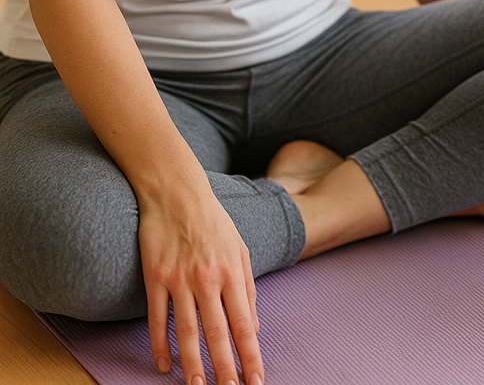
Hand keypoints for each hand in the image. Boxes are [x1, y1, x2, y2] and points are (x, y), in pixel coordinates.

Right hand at [138, 185, 263, 384]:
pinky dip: (159, 344)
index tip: (256, 380)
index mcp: (232, 272)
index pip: (244, 324)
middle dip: (224, 369)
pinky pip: (157, 318)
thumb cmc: (213, 221)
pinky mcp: (155, 277)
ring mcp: (179, 279)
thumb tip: (254, 326)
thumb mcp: (240, 248)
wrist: (176, 191)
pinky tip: (163, 365)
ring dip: (191, 365)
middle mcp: (208, 279)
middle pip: (217, 334)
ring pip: (186, 332)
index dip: (250, 355)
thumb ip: (248, 288)